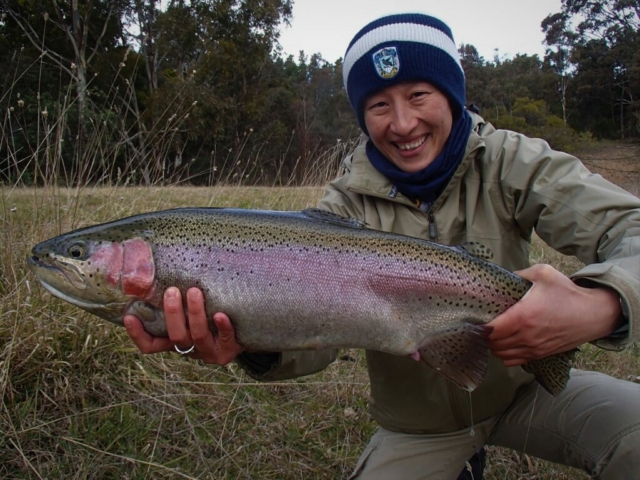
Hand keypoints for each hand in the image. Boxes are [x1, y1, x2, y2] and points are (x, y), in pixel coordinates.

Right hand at [124, 287, 243, 364]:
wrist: (242, 333)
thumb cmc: (210, 316)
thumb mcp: (190, 313)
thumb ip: (177, 301)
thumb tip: (160, 269)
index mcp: (175, 342)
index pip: (150, 345)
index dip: (138, 334)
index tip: (129, 317)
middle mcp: (190, 349)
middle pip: (176, 337)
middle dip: (173, 314)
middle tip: (172, 291)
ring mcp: (209, 352)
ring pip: (198, 336)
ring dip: (195, 314)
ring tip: (195, 292)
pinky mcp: (228, 350)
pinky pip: (225, 338)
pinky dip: (222, 326)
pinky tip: (220, 314)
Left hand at [488, 264, 621, 365]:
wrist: (594, 314)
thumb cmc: (567, 293)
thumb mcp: (543, 273)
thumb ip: (519, 274)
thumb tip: (503, 276)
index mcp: (523, 316)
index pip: (490, 330)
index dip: (480, 326)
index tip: (478, 317)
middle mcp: (526, 336)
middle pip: (493, 344)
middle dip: (485, 335)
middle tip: (485, 323)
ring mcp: (533, 348)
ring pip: (501, 355)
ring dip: (494, 345)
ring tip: (494, 333)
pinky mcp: (540, 355)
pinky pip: (514, 361)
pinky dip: (505, 354)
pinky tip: (506, 343)